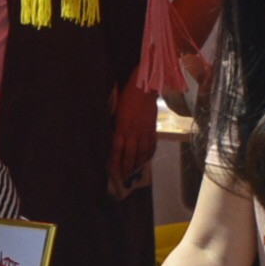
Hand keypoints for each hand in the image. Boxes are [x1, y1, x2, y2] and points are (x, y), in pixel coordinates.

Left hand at [108, 80, 157, 195]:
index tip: (111, 172)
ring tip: (135, 172)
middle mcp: (134, 133)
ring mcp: (145, 132)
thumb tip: (111, 137)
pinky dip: (149, 153)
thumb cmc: (126, 97)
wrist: (144, 88)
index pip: (117, 150)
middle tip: (124, 178)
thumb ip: (115, 126)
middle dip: (127, 168)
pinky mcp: (153, 128)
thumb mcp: (116, 112)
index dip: (115, 162)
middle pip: (130, 155)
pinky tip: (147, 159)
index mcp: (122, 128)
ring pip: (142, 152)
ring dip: (138, 164)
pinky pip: (152, 144)